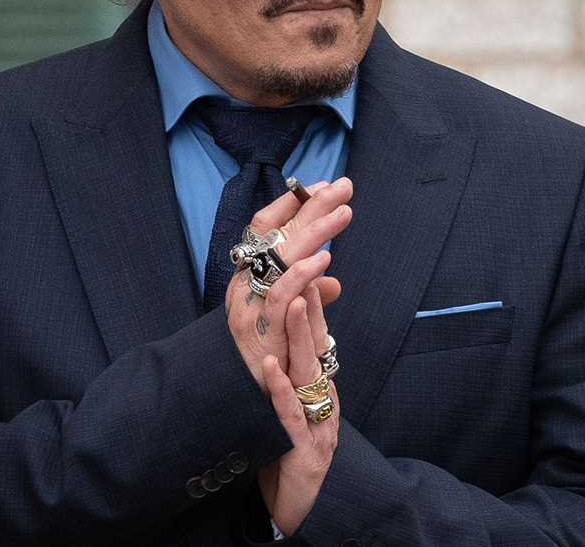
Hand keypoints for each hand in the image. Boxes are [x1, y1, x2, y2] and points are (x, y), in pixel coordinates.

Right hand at [225, 177, 351, 389]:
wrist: (240, 400)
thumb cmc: (266, 353)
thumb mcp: (288, 317)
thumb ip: (307, 294)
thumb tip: (331, 279)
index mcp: (248, 274)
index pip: (266, 227)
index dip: (292, 203)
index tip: (321, 185)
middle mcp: (244, 283)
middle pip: (278, 233)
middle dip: (312, 206)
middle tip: (344, 185)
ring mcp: (250, 305)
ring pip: (280, 258)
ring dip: (315, 233)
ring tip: (344, 213)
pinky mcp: (261, 330)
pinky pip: (279, 296)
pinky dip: (301, 275)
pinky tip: (325, 259)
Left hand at [259, 283, 338, 535]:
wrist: (293, 510)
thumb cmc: (287, 455)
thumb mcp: (292, 410)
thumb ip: (293, 375)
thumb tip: (289, 338)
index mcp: (319, 392)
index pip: (318, 342)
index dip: (314, 307)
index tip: (308, 273)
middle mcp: (323, 403)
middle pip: (318, 350)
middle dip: (312, 311)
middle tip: (308, 276)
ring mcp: (317, 427)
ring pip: (308, 375)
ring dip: (301, 338)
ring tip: (294, 305)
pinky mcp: (305, 452)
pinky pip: (289, 414)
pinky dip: (280, 389)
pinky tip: (272, 366)